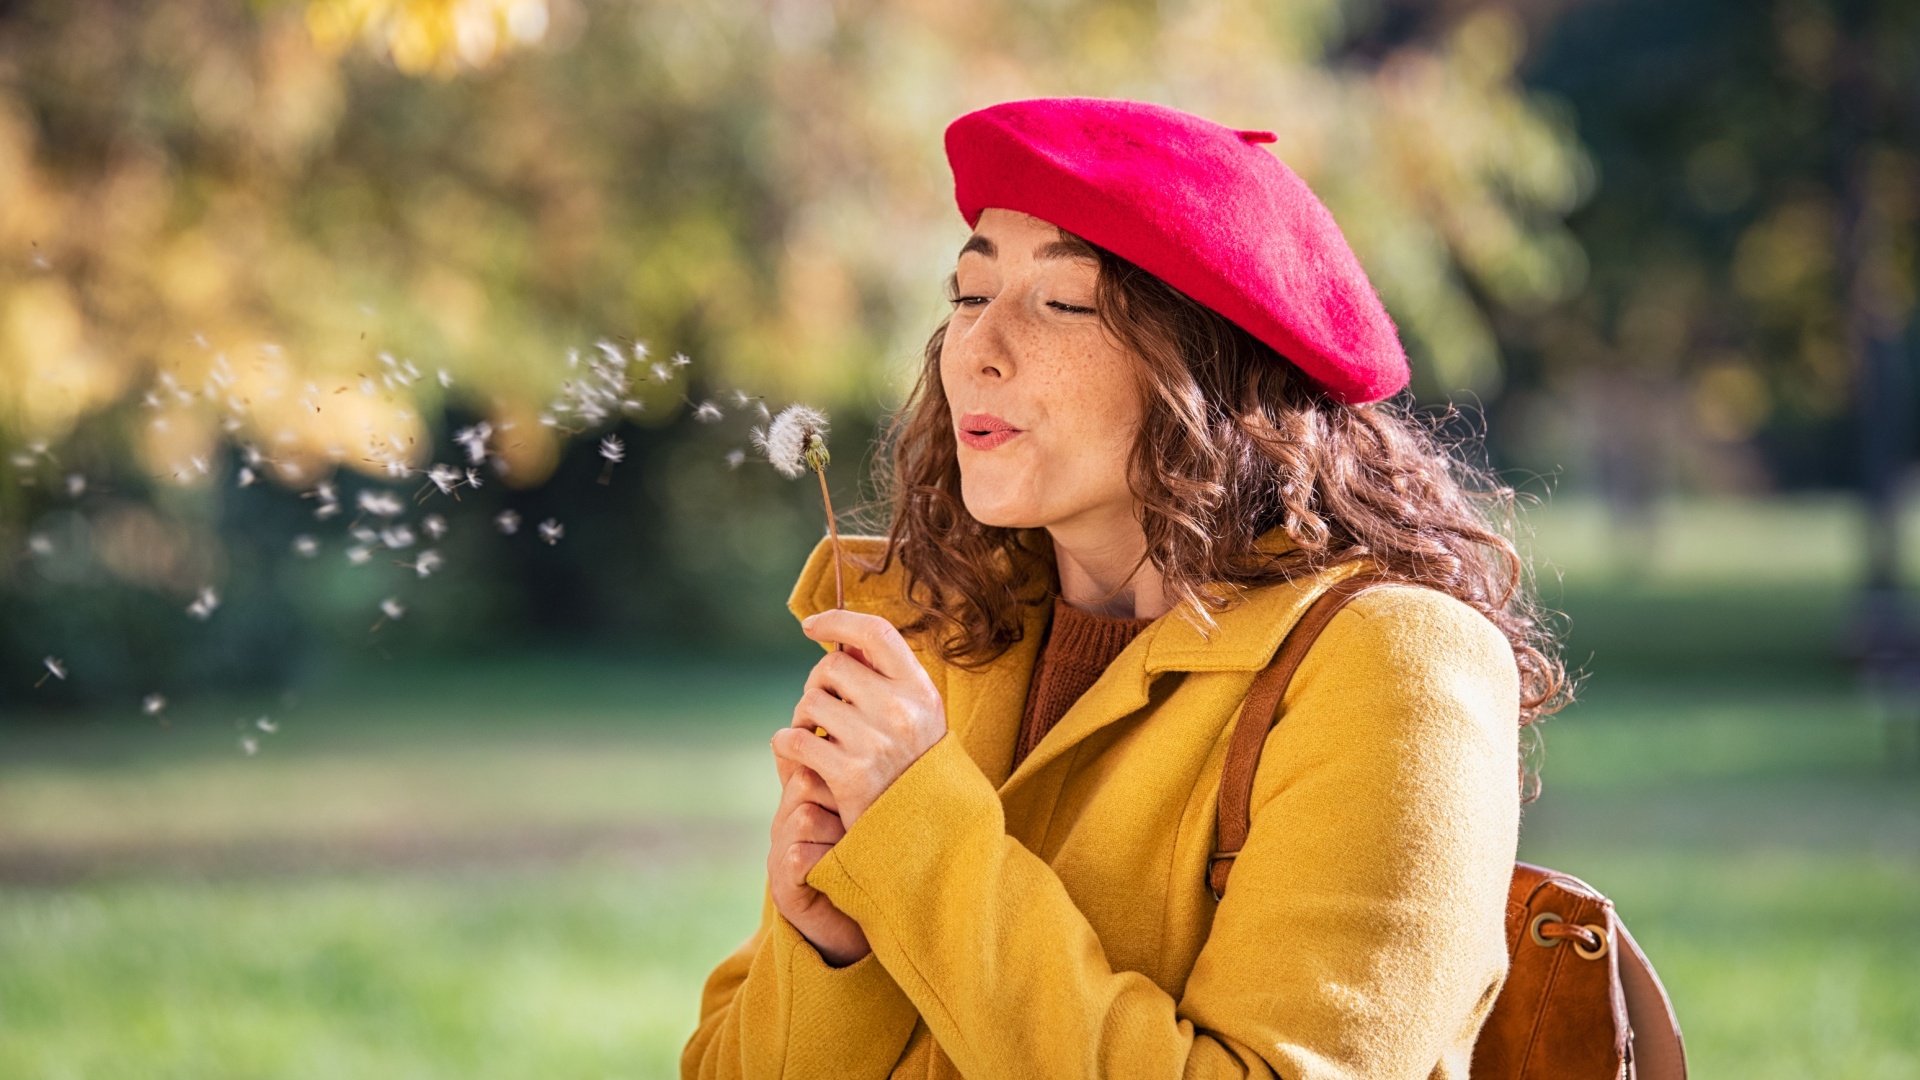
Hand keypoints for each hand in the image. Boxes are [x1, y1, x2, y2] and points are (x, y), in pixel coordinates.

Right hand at [767, 759, 870, 966]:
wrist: (858, 930)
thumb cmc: (873, 865)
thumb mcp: (873, 817)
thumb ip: (872, 781)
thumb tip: (897, 731)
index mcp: (805, 799)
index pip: (815, 759)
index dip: (847, 772)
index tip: (876, 794)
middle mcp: (786, 821)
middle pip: (808, 782)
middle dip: (846, 800)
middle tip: (870, 823)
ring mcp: (779, 853)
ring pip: (805, 816)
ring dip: (841, 833)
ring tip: (861, 850)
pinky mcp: (783, 886)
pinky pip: (801, 857)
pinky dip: (830, 863)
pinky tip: (849, 870)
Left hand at [771, 609, 945, 829]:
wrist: (928, 830)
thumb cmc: (915, 765)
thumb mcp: (919, 715)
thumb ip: (888, 679)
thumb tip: (844, 643)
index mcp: (920, 690)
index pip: (876, 633)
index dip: (839, 621)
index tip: (811, 625)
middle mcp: (899, 711)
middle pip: (831, 668)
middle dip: (816, 684)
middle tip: (821, 707)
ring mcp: (874, 742)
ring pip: (809, 703)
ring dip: (802, 717)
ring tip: (816, 734)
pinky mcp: (848, 774)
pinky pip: (793, 739)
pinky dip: (786, 743)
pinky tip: (797, 753)